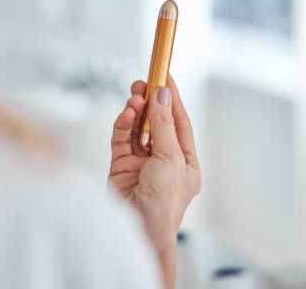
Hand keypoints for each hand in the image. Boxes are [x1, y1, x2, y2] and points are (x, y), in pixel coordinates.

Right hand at [109, 75, 200, 287]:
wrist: (138, 230)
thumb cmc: (164, 203)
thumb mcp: (170, 158)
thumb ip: (163, 125)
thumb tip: (162, 96)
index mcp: (184, 162)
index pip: (179, 123)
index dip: (172, 98)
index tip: (166, 75)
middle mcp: (163, 161)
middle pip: (157, 123)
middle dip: (150, 102)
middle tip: (143, 82)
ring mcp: (141, 163)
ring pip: (138, 129)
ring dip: (136, 112)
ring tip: (135, 97)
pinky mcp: (121, 166)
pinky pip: (122, 139)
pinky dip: (123, 125)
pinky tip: (126, 114)